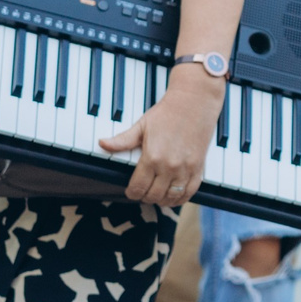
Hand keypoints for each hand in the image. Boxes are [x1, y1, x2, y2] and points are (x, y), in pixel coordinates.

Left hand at [102, 72, 222, 205]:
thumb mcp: (141, 126)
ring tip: (157, 194)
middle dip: (145, 197)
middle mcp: (169, 166)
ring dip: (162, 200)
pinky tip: (174, 196)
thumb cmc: (167, 112)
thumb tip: (102, 144)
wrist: (194, 102)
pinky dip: (180, 199)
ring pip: (171, 198)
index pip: (138, 187)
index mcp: (152, 157)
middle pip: (153, 196)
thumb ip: (122, 140)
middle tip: (143, 192)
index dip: (131, 193)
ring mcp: (185, 169)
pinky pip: (189, 193)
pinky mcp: (198, 168)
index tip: (131, 191)